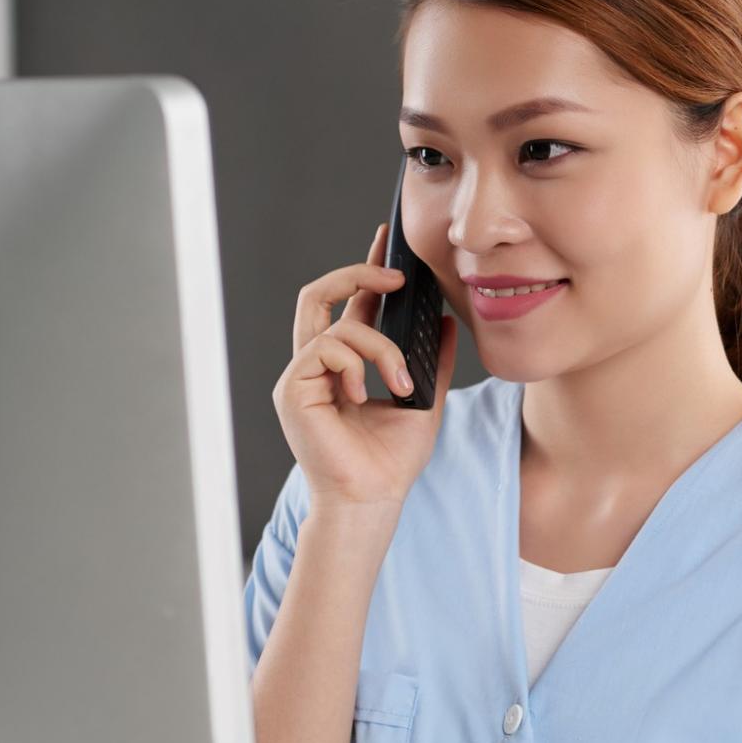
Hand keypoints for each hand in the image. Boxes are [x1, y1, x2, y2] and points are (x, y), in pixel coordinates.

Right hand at [273, 223, 459, 512]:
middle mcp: (317, 366)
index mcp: (344, 365)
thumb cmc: (392, 459)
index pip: (350, 305)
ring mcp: (301, 376)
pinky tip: (368, 394)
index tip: (390, 244)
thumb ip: (431, 360)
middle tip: (397, 277)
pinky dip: (357, 366)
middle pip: (320, 295)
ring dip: (380, 349)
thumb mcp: (426, 399)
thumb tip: (448, 320)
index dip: (367, 271)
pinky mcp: (293, 390)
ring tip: (400, 384)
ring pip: (338, 327)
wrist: (375, 498)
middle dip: (357, 274)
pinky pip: (326, 350)